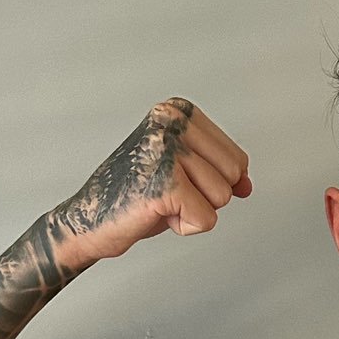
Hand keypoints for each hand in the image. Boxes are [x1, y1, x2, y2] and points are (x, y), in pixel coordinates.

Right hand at [46, 98, 251, 263]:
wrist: (92, 219)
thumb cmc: (137, 194)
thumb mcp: (185, 174)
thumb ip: (220, 172)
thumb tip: (247, 186)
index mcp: (178, 110)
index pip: (236, 158)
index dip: (212, 182)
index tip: (175, 180)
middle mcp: (171, 121)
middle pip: (233, 175)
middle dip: (206, 196)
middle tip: (167, 193)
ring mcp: (166, 149)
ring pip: (222, 198)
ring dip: (193, 211)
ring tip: (160, 201)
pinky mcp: (164, 183)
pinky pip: (206, 219)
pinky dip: (184, 227)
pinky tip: (156, 213)